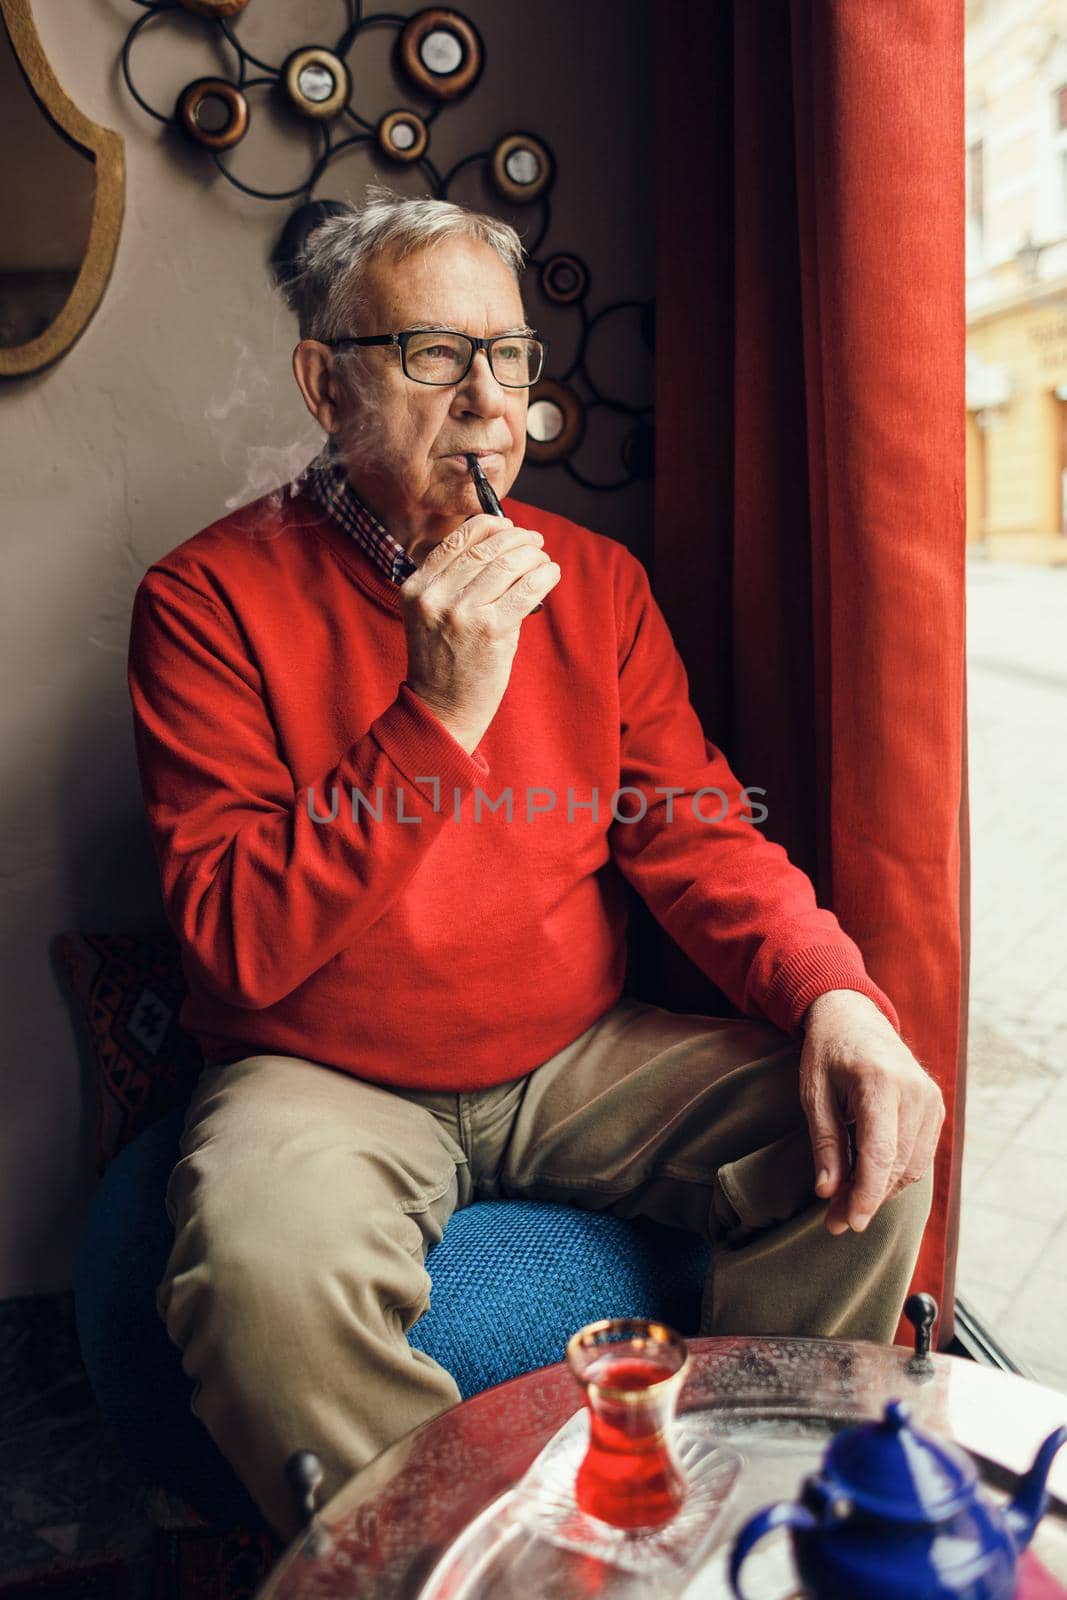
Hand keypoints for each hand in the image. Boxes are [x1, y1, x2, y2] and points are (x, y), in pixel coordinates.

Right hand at [400, 514, 560, 753]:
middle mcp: (435, 596)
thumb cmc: (445, 661)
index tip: (509, 526)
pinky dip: (545, 575)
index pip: (457, 540)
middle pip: (486, 548)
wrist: (441, 709)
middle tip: (535, 541)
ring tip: (544, 559)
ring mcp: (462, 612)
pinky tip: (551, 574)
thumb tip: (504, 545)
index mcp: (416, 587)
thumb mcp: (434, 614)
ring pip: (508, 563)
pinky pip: (527, 589)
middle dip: (518, 538)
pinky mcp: (491, 630)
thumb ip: (457, 581)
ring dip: (534, 555)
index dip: (489, 525)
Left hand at [798, 989, 944, 1234]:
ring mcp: (931, 1098)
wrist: (854, 1016)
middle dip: (867, 1198)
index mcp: (881, 1082)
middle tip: (834, 1221)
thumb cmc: (827, 1052)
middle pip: (898, 1166)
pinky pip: (919, 1155)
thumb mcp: (814, 1094)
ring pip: (912, 1167)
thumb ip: (825, 1144)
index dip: (866, 1195)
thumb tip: (828, 1193)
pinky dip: (894, 1174)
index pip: (880, 1153)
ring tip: (845, 1205)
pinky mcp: (936, 1106)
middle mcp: (916, 1091)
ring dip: (881, 1191)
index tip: (848, 1223)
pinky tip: (867, 1180)